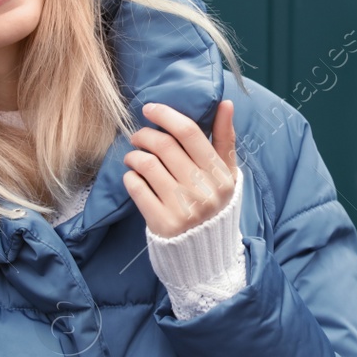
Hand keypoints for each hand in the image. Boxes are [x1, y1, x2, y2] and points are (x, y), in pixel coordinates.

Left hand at [122, 100, 236, 238]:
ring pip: (147, 164)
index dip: (166, 115)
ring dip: (134, 155)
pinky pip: (136, 188)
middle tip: (138, 136)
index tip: (150, 109)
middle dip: (145, 135)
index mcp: (220, 174)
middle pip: (164, 146)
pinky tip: (133, 178)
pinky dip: (130, 178)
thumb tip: (225, 103)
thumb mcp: (227, 174)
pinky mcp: (163, 223)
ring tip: (133, 157)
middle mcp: (203, 190)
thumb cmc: (214, 204)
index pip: (189, 133)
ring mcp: (183, 207)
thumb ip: (225, 139)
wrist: (206, 253)